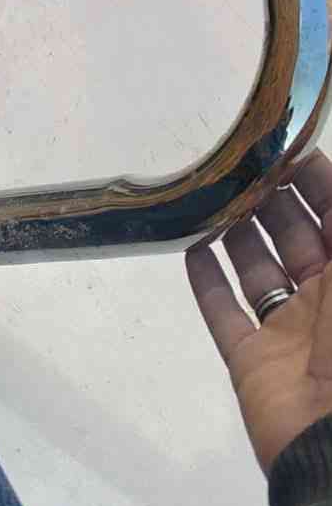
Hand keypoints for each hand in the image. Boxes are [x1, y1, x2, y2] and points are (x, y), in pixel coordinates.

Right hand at [187, 151, 331, 472]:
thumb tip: (324, 168)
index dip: (313, 179)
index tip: (281, 144)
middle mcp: (326, 301)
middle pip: (295, 235)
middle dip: (270, 196)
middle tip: (236, 158)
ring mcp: (288, 332)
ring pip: (257, 268)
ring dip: (236, 230)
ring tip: (209, 188)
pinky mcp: (252, 362)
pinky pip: (225, 314)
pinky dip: (206, 281)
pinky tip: (188, 244)